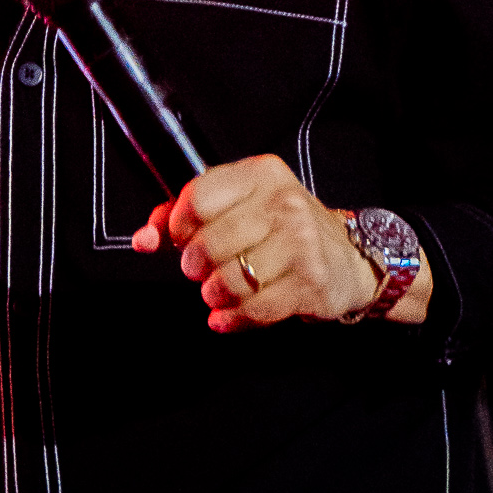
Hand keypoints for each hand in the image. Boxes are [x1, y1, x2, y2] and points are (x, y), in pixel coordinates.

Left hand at [131, 154, 430, 331]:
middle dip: (196, 267)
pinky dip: (233, 319)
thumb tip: (142, 239)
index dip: (179, 226)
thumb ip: (183, 216)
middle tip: (203, 271)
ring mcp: (301, 242)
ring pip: (230, 280)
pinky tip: (229, 315)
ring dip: (215, 295)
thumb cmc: (282, 230)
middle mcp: (284, 202)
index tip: (182, 240)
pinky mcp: (311, 281)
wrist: (350, 259)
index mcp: (261, 174)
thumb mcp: (238, 207)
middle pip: (210, 243)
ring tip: (220, 292)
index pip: (198, 197)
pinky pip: (254, 309)